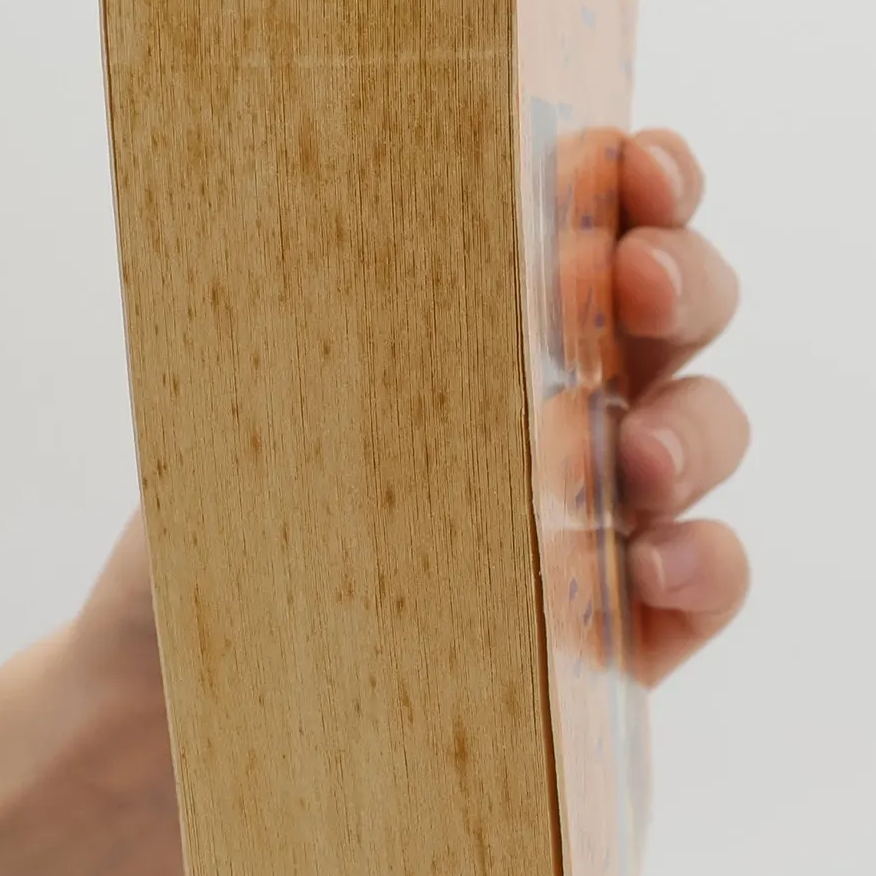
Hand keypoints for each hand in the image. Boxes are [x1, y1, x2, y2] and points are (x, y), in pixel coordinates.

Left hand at [68, 123, 747, 764]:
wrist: (167, 711)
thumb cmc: (198, 534)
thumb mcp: (226, 400)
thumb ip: (305, 306)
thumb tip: (337, 187)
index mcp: (471, 324)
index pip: (586, 223)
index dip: (641, 179)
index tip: (634, 164)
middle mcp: (549, 405)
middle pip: (675, 314)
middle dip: (682, 279)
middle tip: (637, 284)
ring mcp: (591, 520)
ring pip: (704, 438)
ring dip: (695, 430)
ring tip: (640, 460)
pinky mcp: (612, 640)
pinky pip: (705, 585)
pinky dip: (708, 563)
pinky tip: (657, 566)